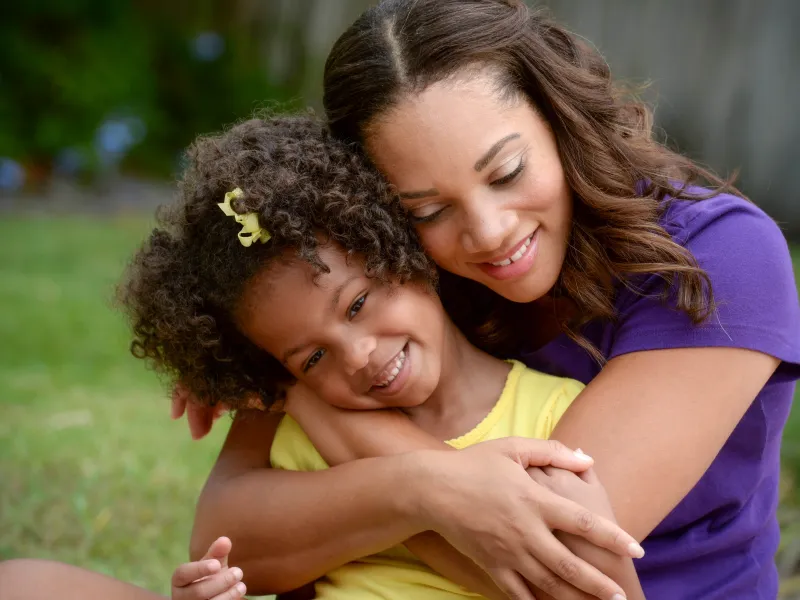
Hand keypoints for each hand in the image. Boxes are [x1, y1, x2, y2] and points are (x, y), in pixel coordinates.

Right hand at [172, 536, 246, 599]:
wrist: (209, 597)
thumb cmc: (209, 577)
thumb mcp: (212, 565)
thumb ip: (217, 553)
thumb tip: (225, 540)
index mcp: (180, 580)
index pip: (182, 574)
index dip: (199, 569)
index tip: (216, 564)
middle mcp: (181, 597)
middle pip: (198, 592)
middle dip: (221, 582)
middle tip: (239, 572)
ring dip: (228, 595)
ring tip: (242, 586)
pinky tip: (239, 596)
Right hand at [416, 438, 642, 599]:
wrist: (432, 489)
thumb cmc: (474, 463)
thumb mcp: (513, 448)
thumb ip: (552, 452)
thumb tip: (587, 459)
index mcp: (534, 500)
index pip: (582, 523)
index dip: (612, 537)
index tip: (636, 548)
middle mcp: (525, 531)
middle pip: (569, 564)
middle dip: (599, 583)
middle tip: (621, 595)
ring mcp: (507, 552)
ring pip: (547, 583)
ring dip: (574, 598)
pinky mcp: (490, 564)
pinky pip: (517, 592)